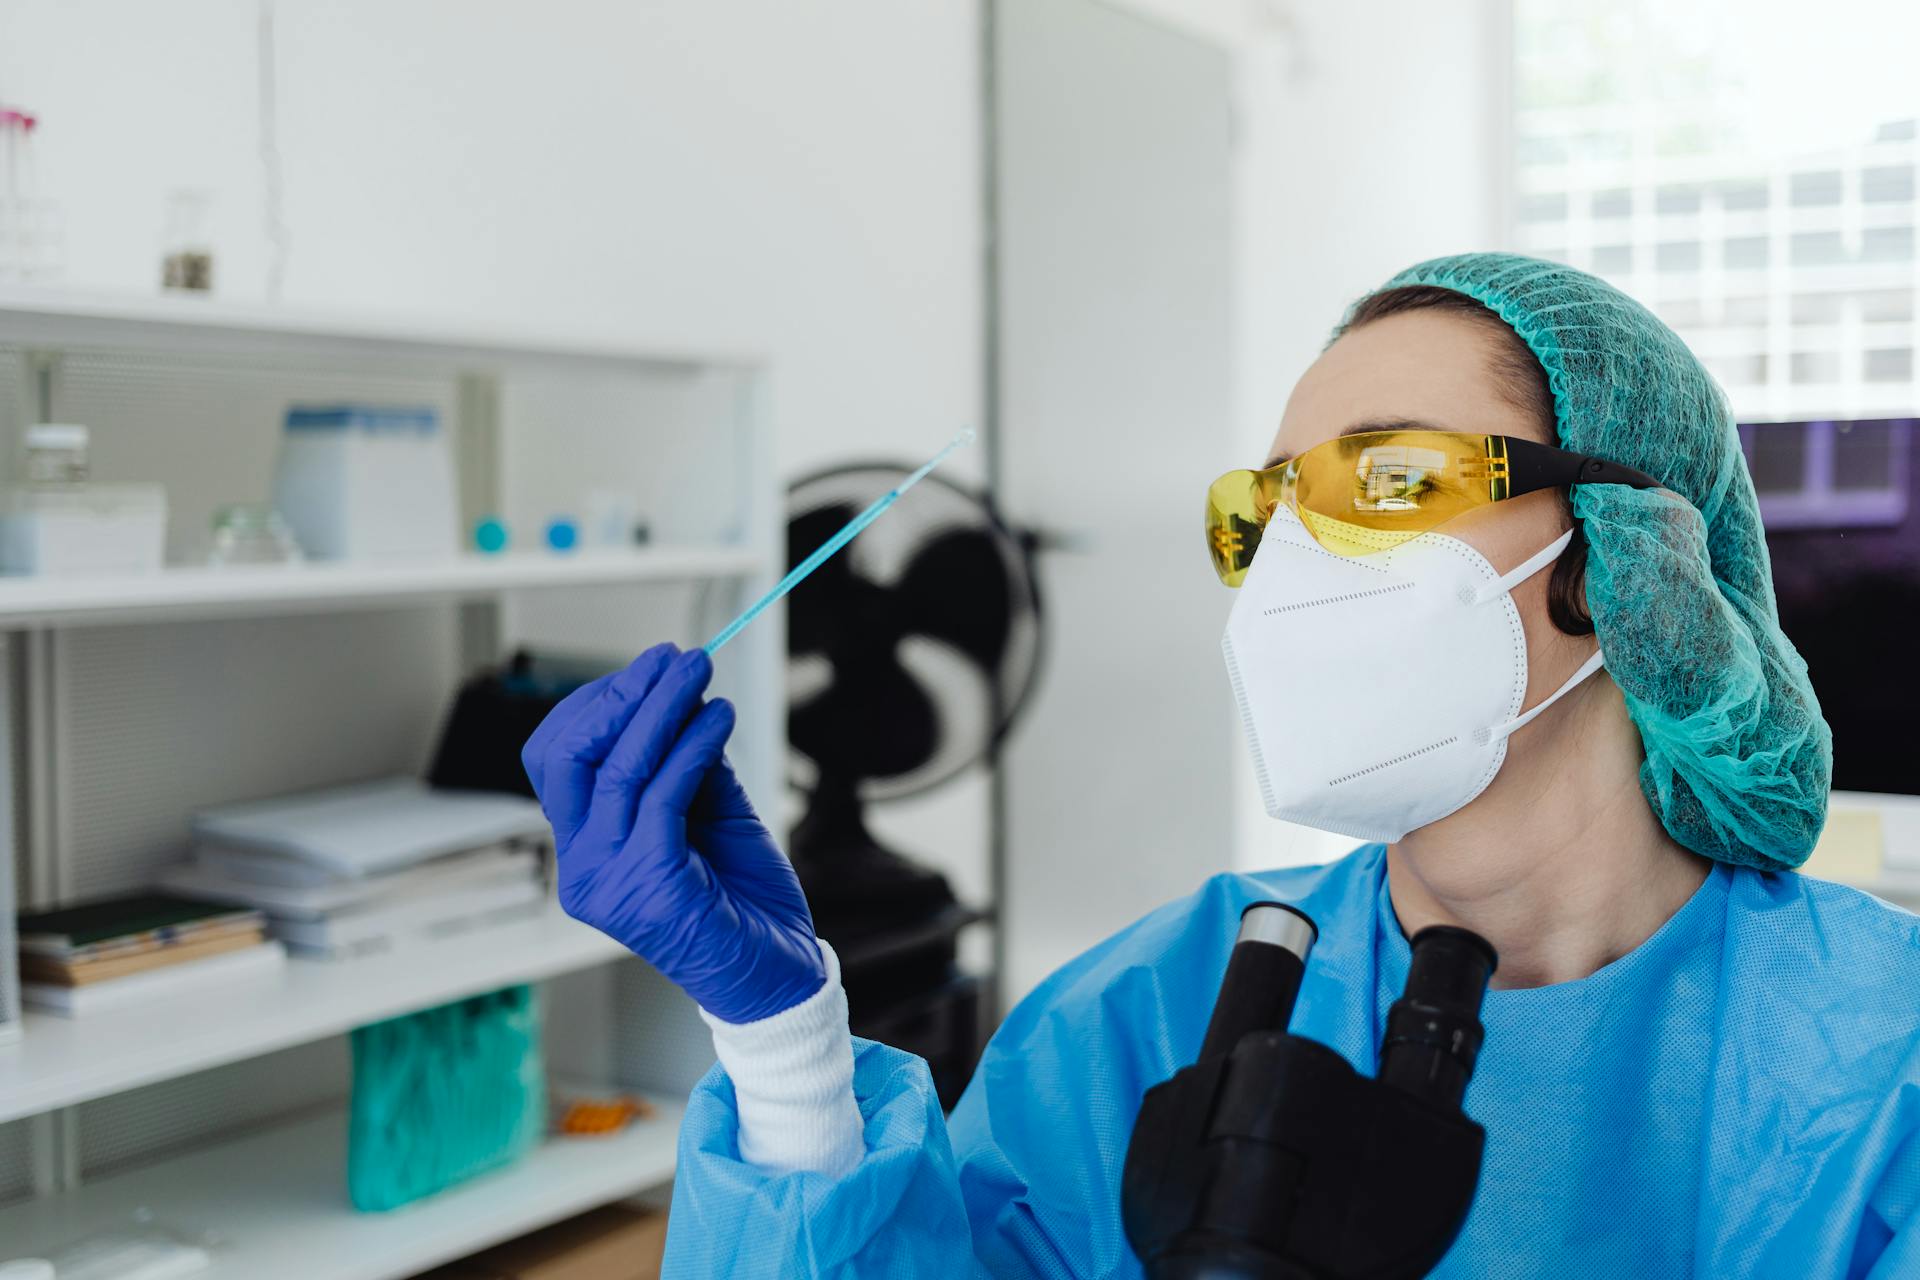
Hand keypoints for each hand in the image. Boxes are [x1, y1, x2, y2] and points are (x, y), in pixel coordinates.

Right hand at [521, 644, 825, 1023]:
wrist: (778, 975)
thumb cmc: (741, 897)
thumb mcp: (708, 809)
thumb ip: (684, 759)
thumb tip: (678, 693)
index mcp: (583, 848)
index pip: (555, 758)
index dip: (597, 703)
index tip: (651, 667)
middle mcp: (581, 868)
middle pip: (565, 757)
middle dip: (619, 696)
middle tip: (673, 661)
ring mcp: (609, 883)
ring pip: (617, 769)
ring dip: (662, 708)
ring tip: (701, 672)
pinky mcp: (650, 889)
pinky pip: (663, 797)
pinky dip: (692, 747)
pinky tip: (719, 718)